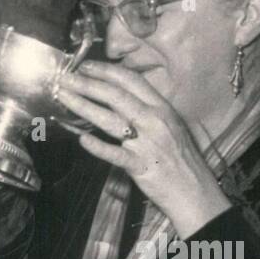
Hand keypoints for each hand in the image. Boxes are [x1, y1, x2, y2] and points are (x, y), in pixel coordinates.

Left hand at [53, 62, 232, 236]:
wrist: (196, 192)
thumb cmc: (183, 161)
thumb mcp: (171, 127)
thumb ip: (148, 112)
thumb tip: (120, 100)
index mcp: (163, 109)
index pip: (131, 81)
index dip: (105, 70)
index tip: (85, 66)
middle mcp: (155, 122)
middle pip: (116, 96)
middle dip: (87, 84)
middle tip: (65, 78)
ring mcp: (148, 144)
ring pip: (110, 120)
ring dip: (83, 106)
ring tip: (63, 97)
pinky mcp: (141, 166)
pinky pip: (116, 154)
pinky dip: (98, 147)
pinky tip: (81, 140)